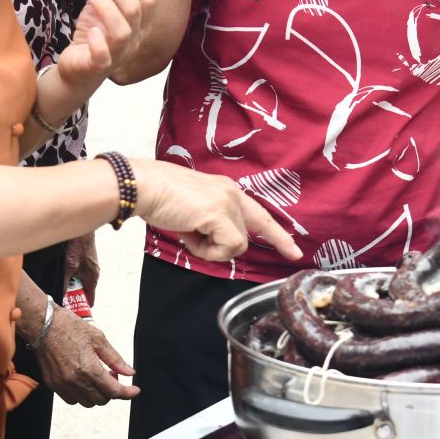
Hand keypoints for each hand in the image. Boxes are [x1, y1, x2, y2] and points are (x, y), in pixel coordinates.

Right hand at [34, 310, 138, 406]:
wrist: (44, 324)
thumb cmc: (69, 327)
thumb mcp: (98, 339)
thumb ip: (115, 359)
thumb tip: (129, 372)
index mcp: (89, 368)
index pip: (114, 391)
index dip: (128, 393)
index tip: (134, 391)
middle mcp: (75, 380)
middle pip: (102, 400)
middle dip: (111, 391)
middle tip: (111, 375)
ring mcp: (63, 384)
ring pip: (87, 402)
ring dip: (96, 394)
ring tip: (96, 377)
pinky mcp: (53, 384)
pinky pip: (72, 399)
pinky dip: (81, 394)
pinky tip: (83, 380)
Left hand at [55, 0, 157, 85]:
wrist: (77, 68)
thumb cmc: (92, 36)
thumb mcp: (98, 7)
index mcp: (140, 24)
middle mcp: (134, 39)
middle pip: (136, 9)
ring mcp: (118, 54)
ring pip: (122, 31)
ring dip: (106, 6)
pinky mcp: (98, 66)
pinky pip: (104, 56)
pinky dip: (98, 42)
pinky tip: (90, 31)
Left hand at [64, 233, 99, 306]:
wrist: (79, 228)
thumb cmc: (77, 246)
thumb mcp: (68, 267)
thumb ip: (65, 283)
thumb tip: (61, 297)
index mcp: (92, 278)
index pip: (90, 299)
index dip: (81, 307)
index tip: (72, 312)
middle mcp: (93, 273)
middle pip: (83, 291)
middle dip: (73, 296)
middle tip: (61, 301)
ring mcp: (89, 266)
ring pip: (80, 282)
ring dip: (71, 285)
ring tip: (58, 287)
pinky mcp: (84, 260)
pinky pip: (78, 273)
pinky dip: (71, 276)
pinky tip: (60, 273)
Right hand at [132, 159, 299, 263]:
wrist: (144, 186)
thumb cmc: (160, 198)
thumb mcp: (194, 210)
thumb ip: (211, 223)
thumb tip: (217, 244)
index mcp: (228, 190)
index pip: (261, 216)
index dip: (278, 236)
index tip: (295, 251)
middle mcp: (233, 194)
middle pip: (242, 239)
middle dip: (217, 246)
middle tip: (191, 234)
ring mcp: (228, 203)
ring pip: (236, 246)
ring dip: (210, 248)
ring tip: (188, 231)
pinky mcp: (219, 214)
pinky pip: (227, 248)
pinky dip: (207, 250)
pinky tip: (190, 235)